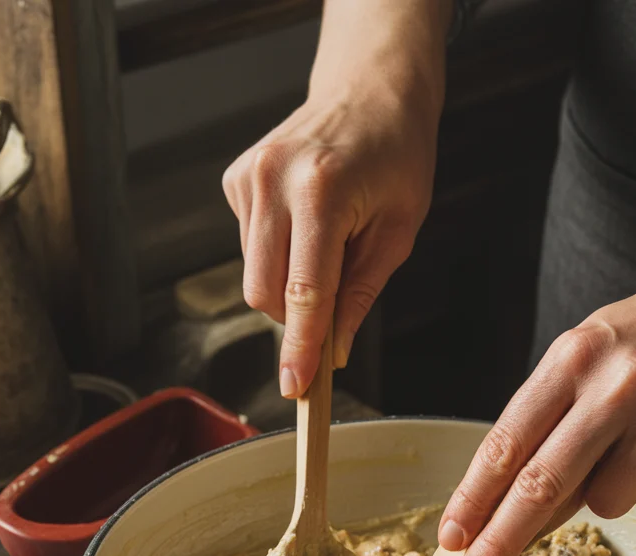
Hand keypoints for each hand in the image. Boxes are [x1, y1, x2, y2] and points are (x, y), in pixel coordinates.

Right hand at [223, 86, 438, 396]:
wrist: (369, 86)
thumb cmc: (396, 152)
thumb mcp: (399, 229)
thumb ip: (362, 292)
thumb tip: (334, 350)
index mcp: (321, 191)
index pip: (304, 291)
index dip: (299, 347)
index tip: (295, 388)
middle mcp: (274, 180)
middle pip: (266, 293)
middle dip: (297, 319)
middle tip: (335, 313)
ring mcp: (249, 178)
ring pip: (255, 276)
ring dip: (290, 285)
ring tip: (329, 245)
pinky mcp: (236, 180)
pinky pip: (251, 249)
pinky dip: (279, 256)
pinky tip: (307, 224)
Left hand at [439, 248, 635, 555]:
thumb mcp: (589, 354)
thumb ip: (550, 424)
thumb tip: (510, 511)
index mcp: (575, 358)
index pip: (508, 442)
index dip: (474, 498)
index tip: (451, 539)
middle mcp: (618, 386)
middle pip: (542, 484)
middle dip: (501, 540)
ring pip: (606, 503)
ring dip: (609, 492)